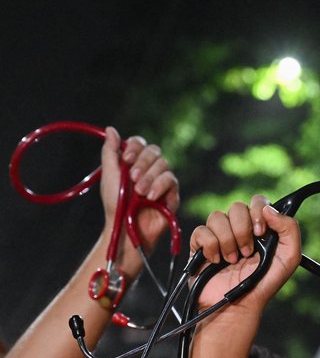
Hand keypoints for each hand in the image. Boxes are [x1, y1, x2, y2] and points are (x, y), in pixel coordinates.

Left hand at [100, 127, 179, 249]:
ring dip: (149, 177)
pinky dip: (160, 186)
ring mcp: (162, 181)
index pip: (140, 144)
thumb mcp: (109, 175)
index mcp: (134, 162)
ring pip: (164, 164)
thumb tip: (111, 129)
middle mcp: (149, 169)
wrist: (126, 229)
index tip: (125, 160)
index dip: (135, 148)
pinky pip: (171, 180)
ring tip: (139, 193)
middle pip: (154, 151)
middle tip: (132, 178)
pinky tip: (151, 197)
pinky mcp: (172, 193)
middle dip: (143, 163)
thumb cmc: (115, 205)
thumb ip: (110, 152)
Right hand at [189, 195, 301, 313]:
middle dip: (243, 231)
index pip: (257, 201)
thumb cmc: (264, 283)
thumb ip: (289, 228)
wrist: (239, 305)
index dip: (258, 211)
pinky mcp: (200, 245)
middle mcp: (239, 227)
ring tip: (233, 261)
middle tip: (247, 253)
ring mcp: (219, 235)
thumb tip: (268, 209)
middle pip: (237, 207)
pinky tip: (216, 261)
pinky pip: (201, 231)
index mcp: (260, 227)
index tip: (261, 232)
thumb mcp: (289, 257)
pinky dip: (211, 247)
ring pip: (217, 217)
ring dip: (228, 241)